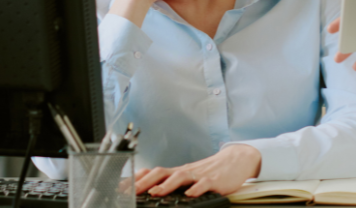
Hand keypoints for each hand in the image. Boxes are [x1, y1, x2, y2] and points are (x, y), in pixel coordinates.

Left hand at [135, 144, 260, 196]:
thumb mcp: (187, 176)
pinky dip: (196, 189)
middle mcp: (185, 171)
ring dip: (166, 184)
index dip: (136, 179)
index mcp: (177, 172)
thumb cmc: (209, 171)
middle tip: (132, 191)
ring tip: (156, 192)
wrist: (235, 161)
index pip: (152, 172)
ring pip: (180, 176)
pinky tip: (190, 194)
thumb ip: (170, 181)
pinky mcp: (214, 180)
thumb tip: (148, 188)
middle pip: (161, 172)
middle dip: (145, 182)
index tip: (120, 187)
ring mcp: (199, 175)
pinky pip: (204, 184)